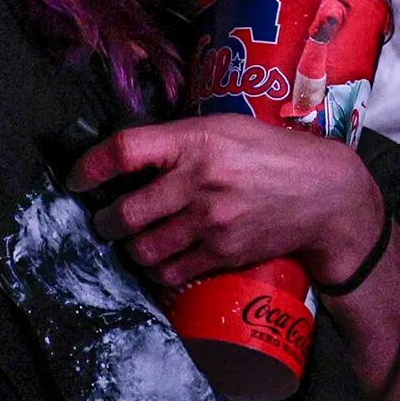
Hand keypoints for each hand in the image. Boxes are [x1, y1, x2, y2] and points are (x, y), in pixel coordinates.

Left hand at [68, 113, 383, 290]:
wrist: (323, 194)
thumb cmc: (269, 152)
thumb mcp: (224, 128)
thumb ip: (178, 140)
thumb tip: (130, 156)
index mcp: (196, 140)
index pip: (125, 150)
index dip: (90, 166)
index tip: (76, 179)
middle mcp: (199, 181)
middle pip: (126, 212)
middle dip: (108, 221)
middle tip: (107, 221)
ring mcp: (210, 222)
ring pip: (143, 249)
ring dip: (132, 249)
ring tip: (136, 241)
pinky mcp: (223, 253)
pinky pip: (171, 272)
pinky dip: (160, 270)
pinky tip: (163, 260)